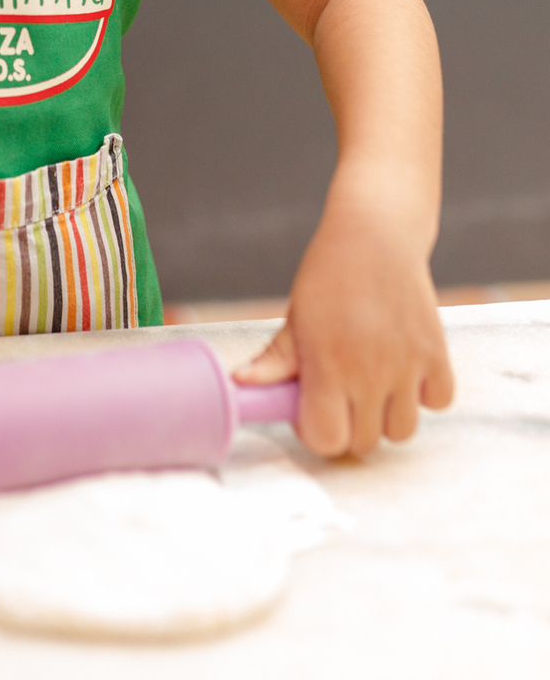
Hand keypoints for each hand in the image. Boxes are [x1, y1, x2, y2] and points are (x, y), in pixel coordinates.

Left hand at [233, 211, 454, 458]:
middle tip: (342, 395)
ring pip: (402, 432)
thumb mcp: (297, 318)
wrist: (376, 235)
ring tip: (373, 385)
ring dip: (386, 417)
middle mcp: (369, 374)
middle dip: (349, 428)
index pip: (327, 440)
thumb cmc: (329, 275)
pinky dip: (424, 396)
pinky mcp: (436, 354)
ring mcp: (407, 366)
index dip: (316, 432)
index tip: (312, 409)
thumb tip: (242, 384)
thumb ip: (275, 360)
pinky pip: (438, 402)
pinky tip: (404, 372)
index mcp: (327, 367)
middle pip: (364, 444)